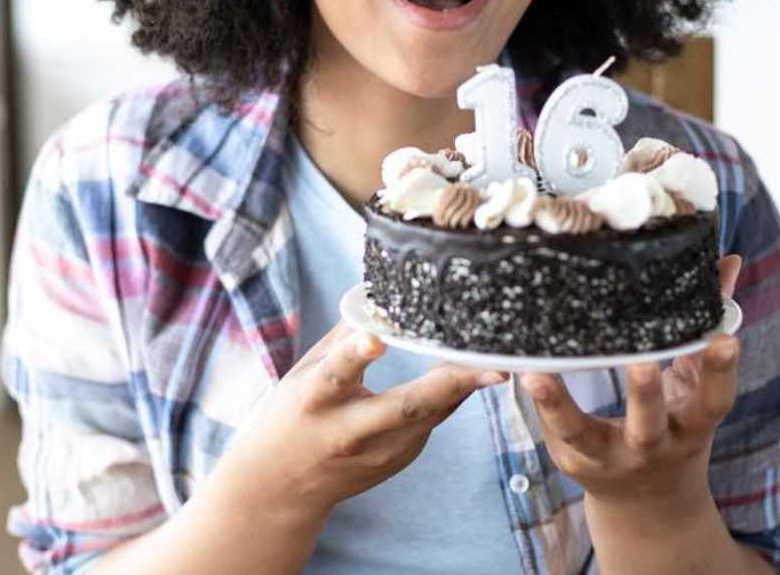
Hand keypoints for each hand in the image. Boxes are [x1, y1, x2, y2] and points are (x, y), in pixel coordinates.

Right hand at [215, 322, 507, 521]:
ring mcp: (378, 453)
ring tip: (498, 360)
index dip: (355, 355)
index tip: (376, 338)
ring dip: (465, 386)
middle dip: (452, 384)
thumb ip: (344, 336)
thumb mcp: (306, 372)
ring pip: (432, 415)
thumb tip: (380, 292)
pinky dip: (451, 393)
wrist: (281, 486)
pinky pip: (433, 419)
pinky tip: (472, 372)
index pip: (336, 375)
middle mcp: (349, 432)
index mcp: (315, 402)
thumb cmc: (292, 414)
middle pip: (406, 408)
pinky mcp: (399, 459)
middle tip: (493, 365)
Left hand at [519, 255, 742, 521]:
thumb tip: (727, 263)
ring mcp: (609, 458)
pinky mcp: (571, 460)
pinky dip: (537, 404)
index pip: (715, 401)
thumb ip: (704, 328)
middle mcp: (653, 447)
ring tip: (536, 376)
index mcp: (691, 427)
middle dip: (645, 395)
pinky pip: (552, 430)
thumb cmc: (674, 427)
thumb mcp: (695, 388)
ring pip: (582, 434)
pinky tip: (521, 373)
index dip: (721, 371)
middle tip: (641, 364)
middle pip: (649, 424)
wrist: (646, 503)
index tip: (724, 338)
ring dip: (559, 406)